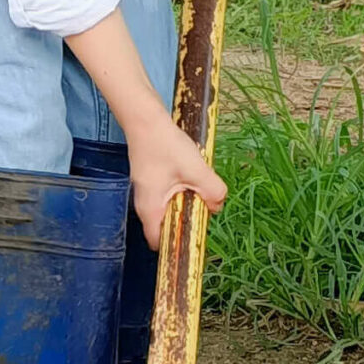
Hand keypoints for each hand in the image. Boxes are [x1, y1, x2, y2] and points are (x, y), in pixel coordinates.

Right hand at [124, 111, 226, 249]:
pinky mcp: (151, 181)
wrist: (145, 119)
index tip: (195, 233)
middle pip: (167, 226)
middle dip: (186, 220)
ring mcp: (146, 193)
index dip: (177, 244)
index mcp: (150, 210)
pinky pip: (168, 196)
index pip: (159, 243)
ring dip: (185, 203)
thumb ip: (212, 191)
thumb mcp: (196, 170)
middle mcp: (144, 205)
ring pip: (169, 209)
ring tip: (197, 187)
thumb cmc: (164, 145)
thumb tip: (218, 205)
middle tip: (202, 205)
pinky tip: (189, 175)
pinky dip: (180, 191)